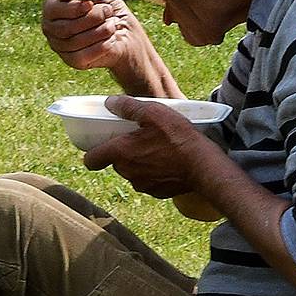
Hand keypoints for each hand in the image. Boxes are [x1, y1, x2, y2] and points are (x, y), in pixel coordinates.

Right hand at [41, 0, 147, 76]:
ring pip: (74, 42)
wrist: (124, 31)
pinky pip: (82, 56)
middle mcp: (50, 27)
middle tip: (108, 12)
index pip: (53, 9)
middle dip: (92, 19)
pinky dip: (101, 46)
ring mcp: (59, 46)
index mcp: (51, 6)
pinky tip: (110, 39)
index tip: (92, 3)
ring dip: (100, 31)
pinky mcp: (72, 61)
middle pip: (65, 27)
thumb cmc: (106, 5)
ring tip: (112, 25)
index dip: (75, 7)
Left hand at [86, 95, 223, 202]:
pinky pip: (148, 181)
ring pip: (132, 172)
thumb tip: (110, 103)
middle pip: (115, 163)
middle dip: (122, 152)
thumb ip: (128, 107)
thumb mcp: (154, 113)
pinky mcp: (158, 192)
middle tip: (137, 138)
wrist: (205, 166)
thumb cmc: (178, 138)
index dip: (92, 153)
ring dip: (139, 162)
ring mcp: (143, 185)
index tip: (100, 144)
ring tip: (156, 148)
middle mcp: (128, 172)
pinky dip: (154, 172)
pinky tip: (167, 161)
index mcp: (121, 153)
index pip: (91, 160)